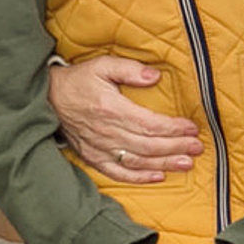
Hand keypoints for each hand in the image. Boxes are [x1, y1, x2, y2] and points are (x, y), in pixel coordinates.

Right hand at [52, 56, 202, 182]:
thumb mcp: (102, 65)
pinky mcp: (92, 157)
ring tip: (186, 164)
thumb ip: (130, 69)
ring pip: (137, 161)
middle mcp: (106, 133)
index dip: (173, 129)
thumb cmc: (79, 80)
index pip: (149, 124)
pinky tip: (158, 177)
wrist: (47, 99)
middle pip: (148, 145)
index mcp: (111, 110)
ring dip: (164, 164)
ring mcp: (99, 148)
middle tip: (197, 148)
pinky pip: (118, 172)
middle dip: (175, 148)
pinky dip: (139, 177)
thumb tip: (155, 76)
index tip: (192, 128)